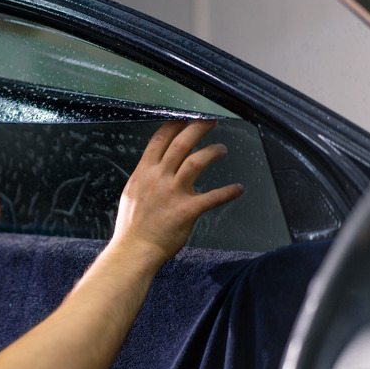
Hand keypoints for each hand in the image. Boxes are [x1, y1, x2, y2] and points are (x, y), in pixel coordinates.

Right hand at [111, 120, 243, 262]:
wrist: (134, 250)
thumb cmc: (132, 226)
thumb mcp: (131, 193)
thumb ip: (144, 178)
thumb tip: (154, 167)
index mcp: (143, 173)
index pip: (159, 140)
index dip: (175, 125)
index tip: (185, 118)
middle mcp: (158, 178)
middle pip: (181, 143)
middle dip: (198, 128)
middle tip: (211, 121)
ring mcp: (173, 193)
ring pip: (196, 161)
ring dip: (213, 151)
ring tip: (222, 149)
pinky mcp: (187, 210)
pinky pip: (212, 197)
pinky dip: (228, 191)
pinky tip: (238, 189)